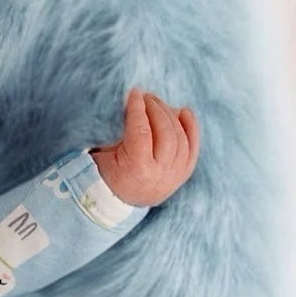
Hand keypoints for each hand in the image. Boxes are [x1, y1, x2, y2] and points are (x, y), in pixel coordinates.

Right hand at [89, 88, 199, 206]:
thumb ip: (117, 130)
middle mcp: (160, 175)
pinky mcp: (181, 175)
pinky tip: (183, 112)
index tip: (133, 93)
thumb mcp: (103, 154)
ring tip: (157, 103)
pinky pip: (192, 148)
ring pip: (180, 138)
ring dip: (170, 115)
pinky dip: (190, 128)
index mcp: (137, 169)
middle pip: (165, 132)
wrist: (115, 203)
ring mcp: (173, 176)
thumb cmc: (103, 174)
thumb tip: (131, 101)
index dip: (137, 108)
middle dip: (156, 109)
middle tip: (146, 97)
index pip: (141, 130)